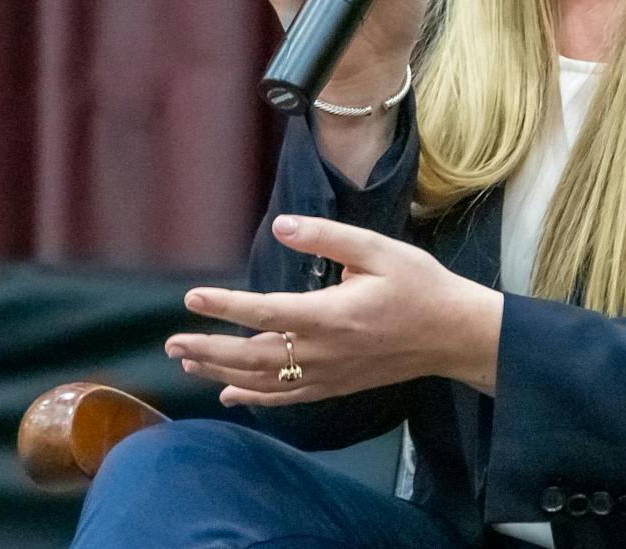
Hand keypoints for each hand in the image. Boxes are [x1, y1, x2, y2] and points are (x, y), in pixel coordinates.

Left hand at [165, 215, 503, 405]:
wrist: (453, 334)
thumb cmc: (419, 286)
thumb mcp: (379, 249)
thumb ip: (328, 237)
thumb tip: (282, 226)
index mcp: (332, 315)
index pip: (266, 313)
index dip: (226, 306)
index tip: (192, 298)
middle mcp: (324, 352)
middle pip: (253, 357)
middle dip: (208, 350)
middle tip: (172, 343)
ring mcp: (329, 375)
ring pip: (264, 382)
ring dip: (221, 373)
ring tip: (187, 363)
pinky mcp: (336, 387)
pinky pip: (287, 399)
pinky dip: (254, 399)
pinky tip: (230, 396)